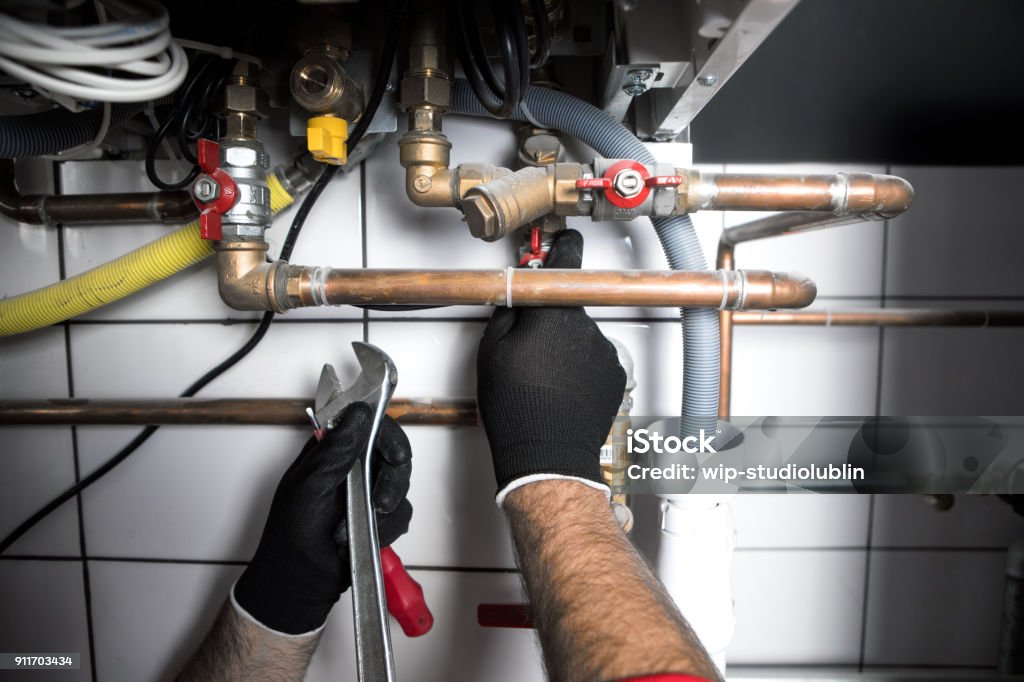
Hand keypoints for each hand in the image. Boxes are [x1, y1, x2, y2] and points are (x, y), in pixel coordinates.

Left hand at [233, 403, 412, 634]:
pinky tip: (361, 538)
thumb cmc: (292, 535)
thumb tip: (360, 413)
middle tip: (379, 503)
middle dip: (390, 482)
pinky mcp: (378, 518)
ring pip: (400, 488)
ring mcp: (367, 494)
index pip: (371, 426)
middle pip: (394, 456)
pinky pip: (400, 516)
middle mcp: (353, 468)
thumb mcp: (310, 485)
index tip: (394, 456)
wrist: (299, 581)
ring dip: (382, 512)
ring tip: (352, 529)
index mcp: (332, 451)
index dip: (388, 437)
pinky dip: (385, 530)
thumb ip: (337, 448)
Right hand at [476, 229, 625, 505]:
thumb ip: (507, 310)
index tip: (564, 240)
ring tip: (543, 379)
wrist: (547, 452)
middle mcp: (586, 326)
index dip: (563, 246)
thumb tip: (515, 293)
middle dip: (551, 319)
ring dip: (566, 347)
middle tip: (528, 347)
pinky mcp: (615, 376)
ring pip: (581, 336)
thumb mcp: (491, 351)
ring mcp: (604, 352)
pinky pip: (595, 360)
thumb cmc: (517, 407)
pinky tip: (561, 389)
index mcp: (554, 313)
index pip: (566, 259)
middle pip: (568, 307)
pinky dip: (581, 369)